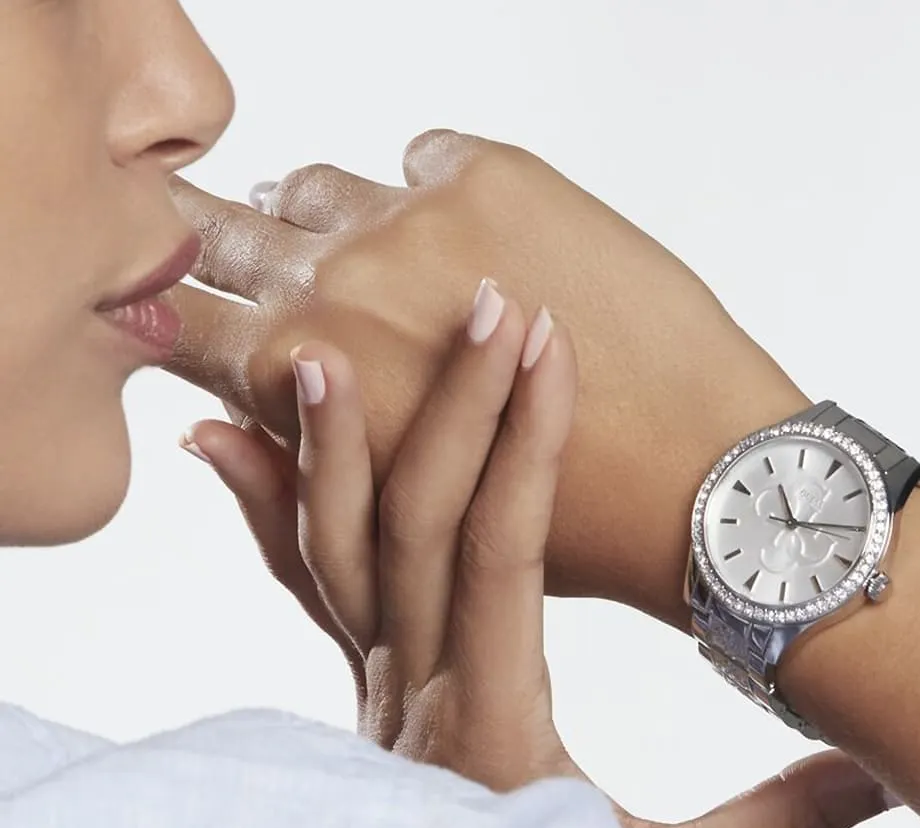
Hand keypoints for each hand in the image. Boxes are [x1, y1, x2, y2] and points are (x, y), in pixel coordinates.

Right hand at [167, 130, 808, 628]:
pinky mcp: (496, 183)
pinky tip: (470, 240)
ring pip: (322, 195)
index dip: (172, 313)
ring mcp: (415, 229)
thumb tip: (215, 409)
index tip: (172, 299)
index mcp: (300, 387)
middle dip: (216, 241)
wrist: (698, 481)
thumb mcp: (401, 528)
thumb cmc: (561, 529)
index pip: (185, 325)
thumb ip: (297, 464)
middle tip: (225, 239)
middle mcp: (339, 296)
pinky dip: (430, 191)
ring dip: (334, 223)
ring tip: (382, 262)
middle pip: (232, 236)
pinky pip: (425, 157)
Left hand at [179, 280, 887, 827]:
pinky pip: (303, 588)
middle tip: (485, 304)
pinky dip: (269, 511)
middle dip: (451, 405)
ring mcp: (376, 691)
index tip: (548, 350)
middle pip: (415, 524)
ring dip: (329, 443)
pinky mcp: (366, 692)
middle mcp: (416, 695)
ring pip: (336, 549)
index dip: (522, 446)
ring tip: (314, 346)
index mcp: (495, 726)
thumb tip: (883, 772)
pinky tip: (230, 441)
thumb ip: (780, 825)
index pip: (497, 556)